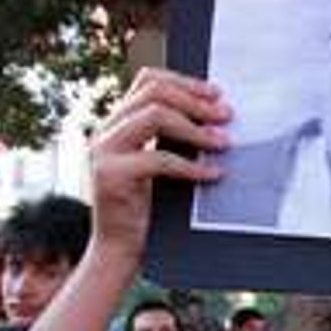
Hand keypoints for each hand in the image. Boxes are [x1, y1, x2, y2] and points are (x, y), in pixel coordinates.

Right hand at [88, 68, 231, 262]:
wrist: (119, 250)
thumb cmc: (146, 209)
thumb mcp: (160, 165)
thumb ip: (173, 139)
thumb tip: (216, 118)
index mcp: (117, 123)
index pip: (148, 81)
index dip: (185, 82)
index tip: (216, 94)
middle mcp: (106, 131)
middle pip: (153, 91)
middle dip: (195, 100)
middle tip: (226, 116)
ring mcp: (104, 151)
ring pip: (155, 116)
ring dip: (196, 128)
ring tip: (223, 143)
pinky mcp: (110, 175)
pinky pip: (158, 158)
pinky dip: (191, 166)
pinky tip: (213, 175)